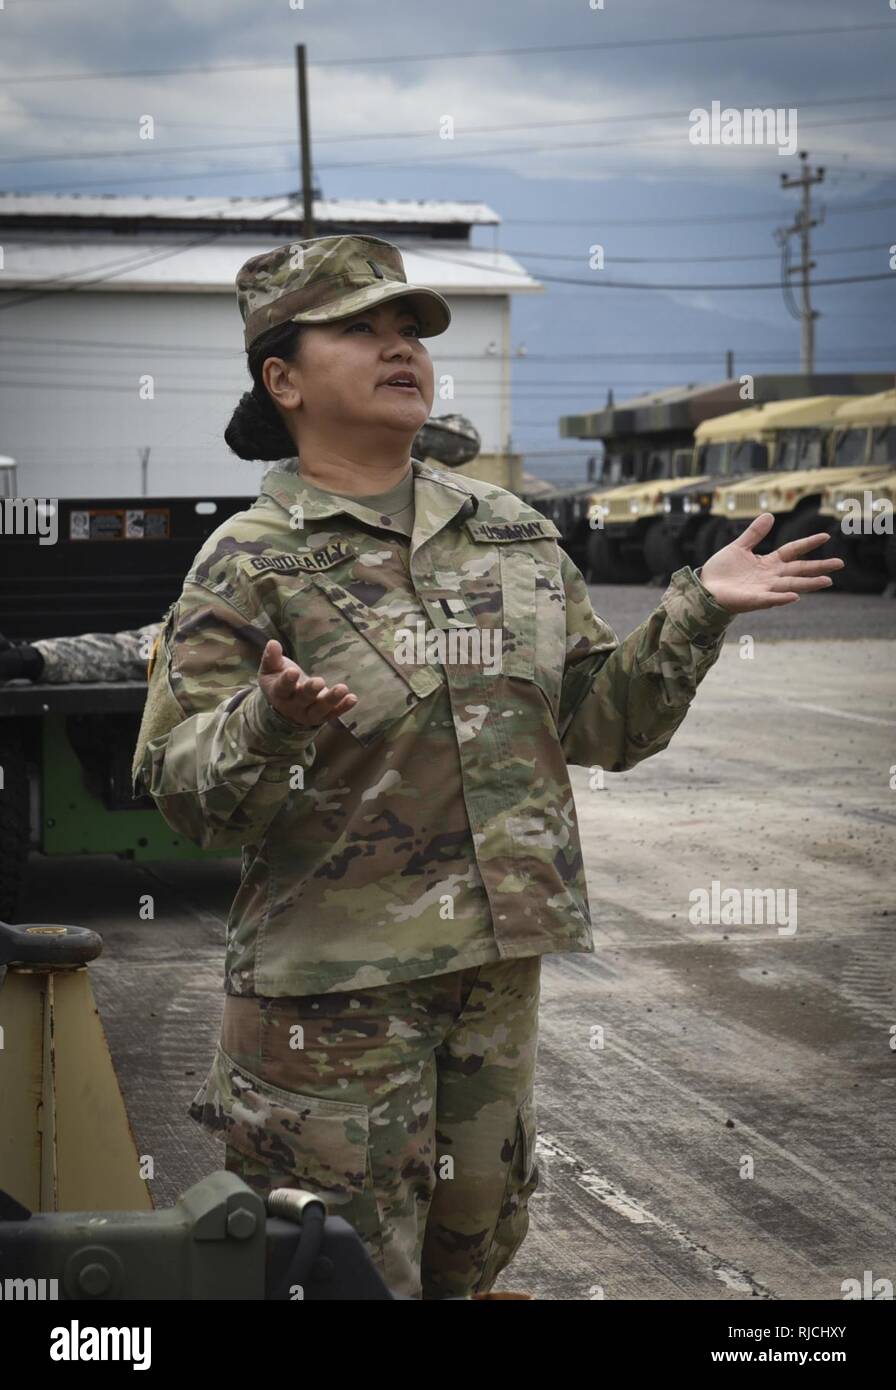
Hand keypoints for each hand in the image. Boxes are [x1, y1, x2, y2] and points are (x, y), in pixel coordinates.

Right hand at [257, 639, 357, 727]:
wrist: (286, 705)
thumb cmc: (278, 680)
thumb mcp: (271, 670)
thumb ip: (271, 658)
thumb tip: (273, 643)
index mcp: (279, 694)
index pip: (282, 688)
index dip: (287, 681)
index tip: (293, 672)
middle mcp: (293, 707)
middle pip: (303, 699)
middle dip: (311, 691)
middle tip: (319, 681)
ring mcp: (309, 713)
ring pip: (320, 709)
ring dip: (332, 700)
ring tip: (342, 689)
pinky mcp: (323, 716)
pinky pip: (333, 713)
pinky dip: (343, 707)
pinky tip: (352, 698)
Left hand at [699, 513, 844, 613]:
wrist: (704, 588)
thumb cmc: (722, 571)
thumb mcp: (739, 547)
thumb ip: (754, 534)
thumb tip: (770, 515)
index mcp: (768, 563)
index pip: (793, 551)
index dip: (808, 543)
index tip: (826, 536)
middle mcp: (770, 577)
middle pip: (798, 570)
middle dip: (819, 567)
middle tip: (839, 564)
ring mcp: (763, 589)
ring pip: (790, 585)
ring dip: (808, 584)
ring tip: (827, 581)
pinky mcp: (752, 600)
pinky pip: (769, 599)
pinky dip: (782, 598)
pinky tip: (795, 596)